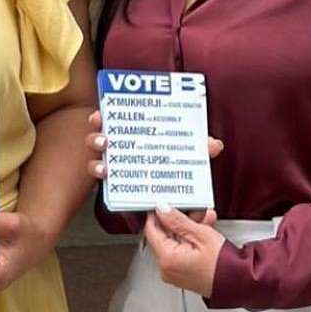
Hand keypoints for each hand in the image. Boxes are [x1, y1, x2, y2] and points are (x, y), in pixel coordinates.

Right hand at [84, 109, 224, 182]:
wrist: (181, 196)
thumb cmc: (179, 163)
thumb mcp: (192, 152)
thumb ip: (201, 147)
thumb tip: (214, 145)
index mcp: (134, 134)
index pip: (113, 121)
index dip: (102, 117)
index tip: (100, 116)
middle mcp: (121, 150)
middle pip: (98, 140)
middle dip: (96, 138)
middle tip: (104, 140)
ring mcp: (118, 170)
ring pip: (96, 164)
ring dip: (97, 164)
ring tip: (105, 167)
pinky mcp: (119, 190)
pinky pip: (106, 188)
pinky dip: (107, 185)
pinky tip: (110, 183)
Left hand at [142, 205, 222, 295]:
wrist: (239, 284)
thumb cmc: (224, 266)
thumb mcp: (201, 235)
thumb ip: (178, 220)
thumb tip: (163, 210)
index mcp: (166, 259)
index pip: (151, 230)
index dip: (156, 214)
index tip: (163, 204)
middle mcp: (167, 268)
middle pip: (164, 236)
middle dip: (178, 220)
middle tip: (190, 210)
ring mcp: (174, 273)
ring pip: (175, 243)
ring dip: (188, 228)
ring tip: (204, 219)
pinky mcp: (184, 274)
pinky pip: (182, 252)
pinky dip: (191, 241)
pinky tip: (204, 230)